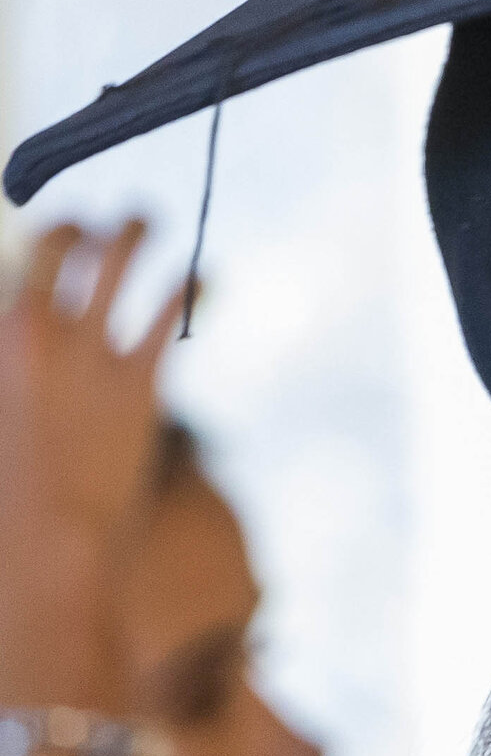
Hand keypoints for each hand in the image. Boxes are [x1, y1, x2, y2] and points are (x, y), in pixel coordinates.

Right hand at [0, 222, 177, 696]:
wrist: (48, 535)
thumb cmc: (12, 486)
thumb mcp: (6, 411)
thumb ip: (17, 364)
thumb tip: (24, 333)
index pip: (21, 261)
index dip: (46, 238)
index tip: (62, 231)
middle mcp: (34, 329)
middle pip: (61, 246)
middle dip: (85, 225)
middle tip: (104, 220)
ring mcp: (87, 353)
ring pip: (117, 265)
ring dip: (137, 234)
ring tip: (151, 220)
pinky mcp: (138, 383)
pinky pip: (167, 317)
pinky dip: (189, 288)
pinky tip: (206, 275)